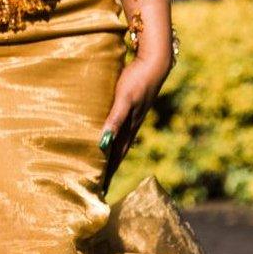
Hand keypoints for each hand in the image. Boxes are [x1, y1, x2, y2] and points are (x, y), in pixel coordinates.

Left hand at [98, 53, 171, 186]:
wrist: (155, 63)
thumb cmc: (137, 80)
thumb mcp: (124, 100)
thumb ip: (115, 119)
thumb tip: (104, 142)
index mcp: (128, 128)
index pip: (115, 157)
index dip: (108, 173)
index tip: (99, 191)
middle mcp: (131, 126)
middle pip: (117, 154)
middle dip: (108, 171)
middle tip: (97, 187)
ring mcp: (133, 118)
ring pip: (119, 143)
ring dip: (111, 156)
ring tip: (101, 168)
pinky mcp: (132, 108)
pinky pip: (121, 130)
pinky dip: (113, 139)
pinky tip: (109, 139)